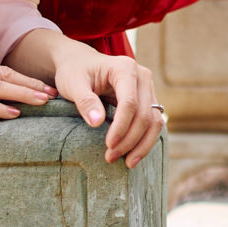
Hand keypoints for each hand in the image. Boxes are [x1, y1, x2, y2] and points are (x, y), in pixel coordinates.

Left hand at [15, 34, 163, 167]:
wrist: (81, 63)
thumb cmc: (75, 71)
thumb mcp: (73, 84)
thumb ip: (85, 101)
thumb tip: (97, 123)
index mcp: (125, 68)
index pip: (130, 102)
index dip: (122, 127)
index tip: (109, 146)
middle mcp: (142, 77)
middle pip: (145, 114)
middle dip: (130, 140)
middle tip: (110, 157)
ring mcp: (148, 88)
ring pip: (154, 121)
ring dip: (141, 144)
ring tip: (126, 162)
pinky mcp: (148, 101)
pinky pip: (153, 123)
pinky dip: (144, 141)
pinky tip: (132, 155)